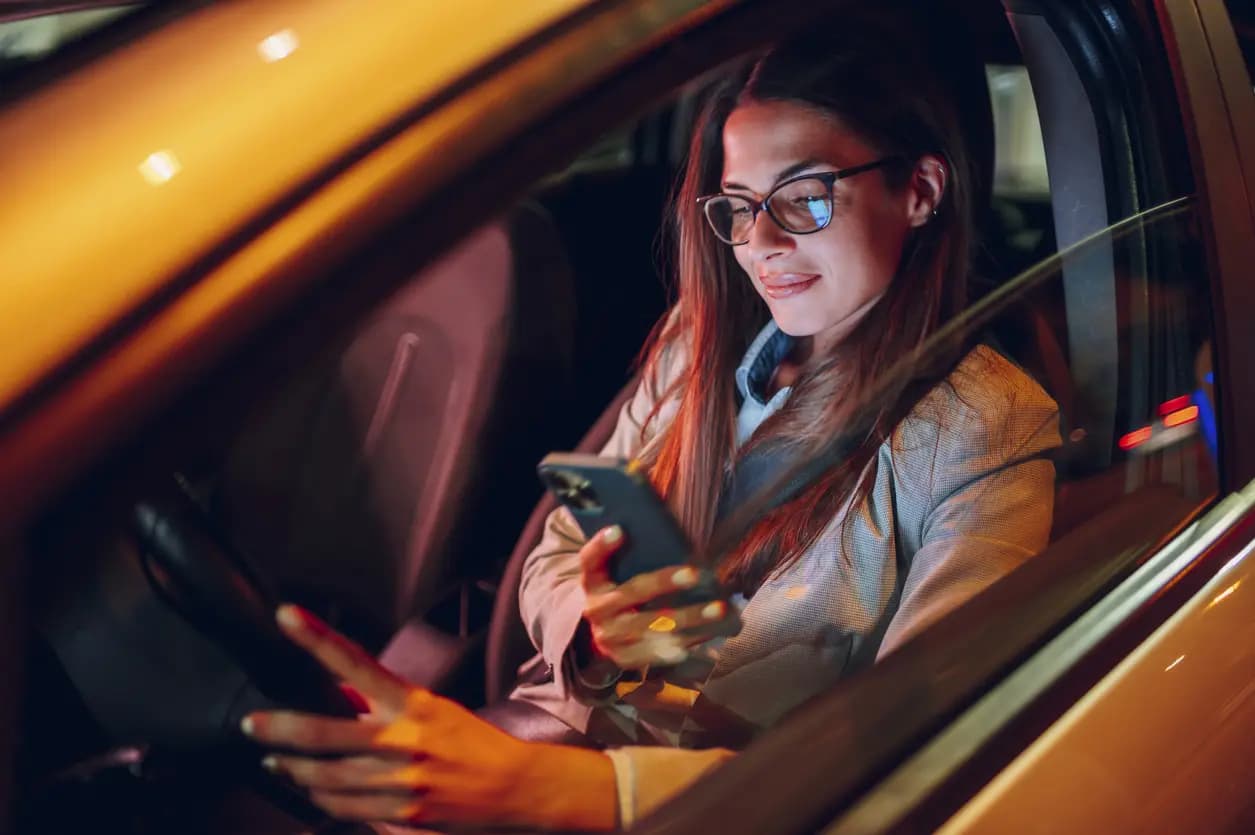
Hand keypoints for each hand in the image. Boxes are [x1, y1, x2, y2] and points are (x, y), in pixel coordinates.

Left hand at [241, 605, 612, 828]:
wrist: (517, 788)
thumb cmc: (475, 743)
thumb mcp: (435, 711)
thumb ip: (388, 707)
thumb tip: (346, 700)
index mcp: (414, 704)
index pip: (355, 664)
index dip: (317, 637)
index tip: (286, 615)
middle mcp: (403, 739)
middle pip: (325, 732)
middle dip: (282, 728)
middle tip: (254, 722)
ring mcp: (401, 780)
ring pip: (326, 777)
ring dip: (293, 769)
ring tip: (275, 759)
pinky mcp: (403, 813)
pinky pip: (345, 807)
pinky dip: (321, 797)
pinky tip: (310, 789)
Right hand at [579, 525, 731, 669]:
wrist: (600, 637)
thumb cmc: (617, 595)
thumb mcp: (612, 575)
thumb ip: (628, 556)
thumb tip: (663, 525)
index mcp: (593, 582)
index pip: (590, 560)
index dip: (601, 545)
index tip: (618, 530)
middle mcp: (597, 609)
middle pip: (633, 592)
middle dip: (664, 582)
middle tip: (696, 573)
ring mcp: (610, 637)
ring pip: (653, 625)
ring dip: (689, 617)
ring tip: (718, 609)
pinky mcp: (625, 658)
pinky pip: (659, 652)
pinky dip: (686, 642)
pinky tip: (708, 633)